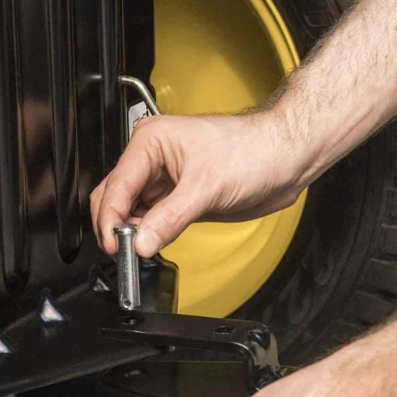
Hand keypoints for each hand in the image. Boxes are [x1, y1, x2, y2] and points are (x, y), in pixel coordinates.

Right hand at [90, 111, 312, 257]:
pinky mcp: (175, 199)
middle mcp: (151, 158)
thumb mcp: (208, 187)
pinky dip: (146, 235)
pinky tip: (151, 245)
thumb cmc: (255, 150)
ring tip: (137, 253)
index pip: (117, 185)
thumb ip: (170, 218)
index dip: (111, 218)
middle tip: (125, 254)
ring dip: (130, 234)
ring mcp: (163, 180)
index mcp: (150, 141)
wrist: (285, 159)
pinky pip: (149, 221)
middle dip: (115, 227)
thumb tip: (142, 242)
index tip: (116, 246)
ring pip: (129, 212)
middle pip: (114, 198)